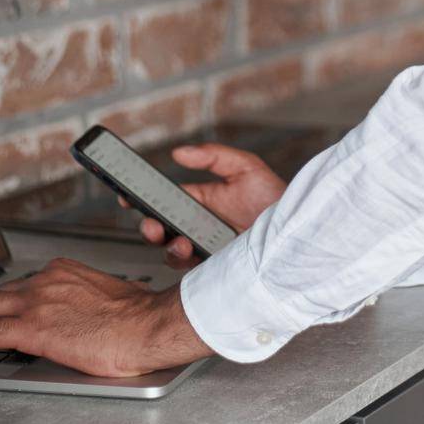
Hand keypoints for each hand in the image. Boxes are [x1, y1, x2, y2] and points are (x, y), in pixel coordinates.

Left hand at [0, 257, 211, 376]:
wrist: (146, 326)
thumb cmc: (137, 318)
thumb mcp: (105, 298)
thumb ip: (82, 302)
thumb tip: (79, 319)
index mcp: (65, 272)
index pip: (22, 285)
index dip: (2, 298)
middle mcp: (46, 281)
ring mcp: (36, 303)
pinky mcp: (31, 328)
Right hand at [121, 143, 285, 268]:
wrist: (297, 231)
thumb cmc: (275, 198)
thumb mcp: (246, 168)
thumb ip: (213, 156)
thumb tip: (178, 153)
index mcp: (201, 200)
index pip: (164, 199)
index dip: (142, 198)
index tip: (127, 194)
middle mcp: (199, 225)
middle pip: (162, 227)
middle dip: (148, 226)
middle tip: (151, 223)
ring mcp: (205, 248)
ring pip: (171, 250)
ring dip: (167, 244)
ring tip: (178, 239)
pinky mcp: (214, 267)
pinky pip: (190, 269)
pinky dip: (184, 260)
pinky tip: (192, 250)